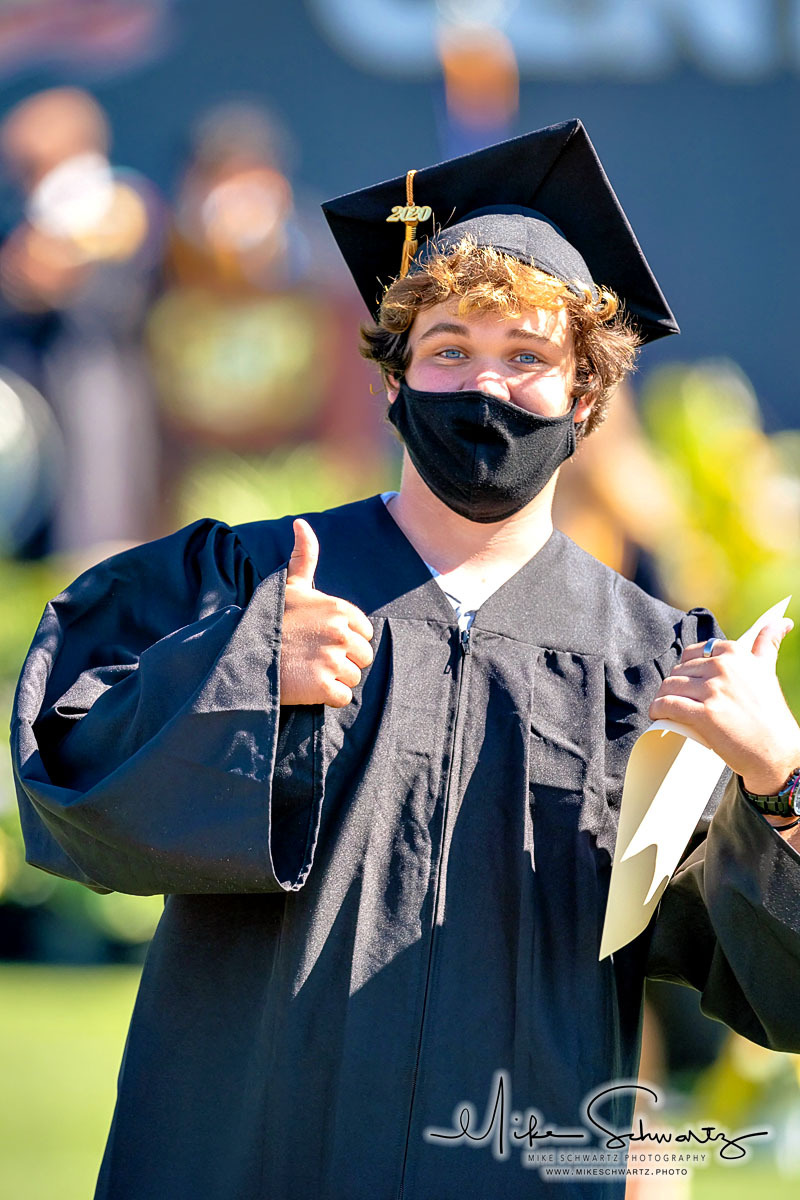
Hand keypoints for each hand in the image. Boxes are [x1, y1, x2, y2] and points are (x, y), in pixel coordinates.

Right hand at [279, 519, 373, 707]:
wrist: (244, 655)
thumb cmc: (270, 620)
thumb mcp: (289, 586)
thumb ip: (304, 556)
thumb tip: (301, 523)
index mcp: (339, 608)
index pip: (365, 633)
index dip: (345, 640)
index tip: (321, 641)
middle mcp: (340, 631)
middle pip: (363, 657)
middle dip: (342, 661)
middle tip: (313, 659)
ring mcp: (333, 659)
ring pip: (354, 678)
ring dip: (334, 680)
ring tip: (308, 671)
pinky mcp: (324, 686)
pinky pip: (343, 698)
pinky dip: (328, 698)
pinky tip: (308, 687)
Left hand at [649, 619, 799, 793]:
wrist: (777, 751)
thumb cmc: (770, 713)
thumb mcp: (767, 670)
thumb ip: (768, 643)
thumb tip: (782, 620)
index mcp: (735, 653)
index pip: (692, 653)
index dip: (685, 669)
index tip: (687, 682)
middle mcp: (723, 667)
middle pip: (679, 671)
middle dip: (674, 686)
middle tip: (678, 700)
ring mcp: (713, 690)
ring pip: (670, 687)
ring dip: (663, 697)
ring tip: (666, 708)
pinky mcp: (705, 714)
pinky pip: (668, 705)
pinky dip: (657, 709)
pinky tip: (657, 713)